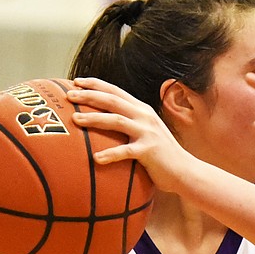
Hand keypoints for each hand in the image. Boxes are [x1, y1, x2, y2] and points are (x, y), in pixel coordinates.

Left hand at [67, 77, 192, 193]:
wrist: (185, 171)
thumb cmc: (161, 155)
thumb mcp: (146, 133)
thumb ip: (129, 124)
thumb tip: (103, 123)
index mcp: (142, 110)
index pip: (116, 91)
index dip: (95, 84)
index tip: (76, 82)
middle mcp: (145, 117)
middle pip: (113, 100)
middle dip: (89, 96)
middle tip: (68, 96)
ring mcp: (148, 133)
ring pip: (116, 120)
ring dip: (94, 118)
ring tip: (75, 119)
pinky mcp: (149, 150)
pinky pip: (126, 151)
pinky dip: (110, 154)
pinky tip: (96, 158)